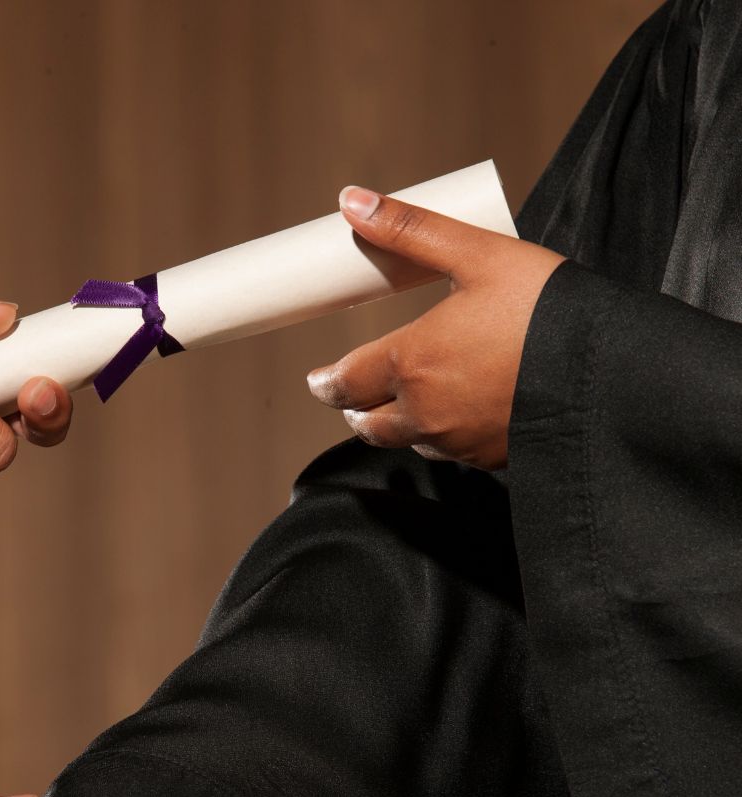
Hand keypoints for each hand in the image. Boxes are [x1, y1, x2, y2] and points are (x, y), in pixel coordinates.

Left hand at [306, 186, 565, 469]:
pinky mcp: (490, 460)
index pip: (345, 383)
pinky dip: (439, 437)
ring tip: (398, 406)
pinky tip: (454, 417)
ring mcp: (457, 442)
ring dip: (394, 426)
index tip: (319, 380)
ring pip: (406, 441)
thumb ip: (411, 230)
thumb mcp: (478, 254)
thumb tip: (351, 201)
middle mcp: (424, 412)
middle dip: (353, 409)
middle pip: (367, 424)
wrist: (612, 372)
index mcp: (410, 363)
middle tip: (349, 397)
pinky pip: (449, 454)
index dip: (326, 382)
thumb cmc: (546, 308)